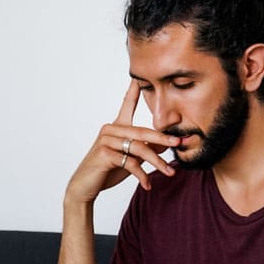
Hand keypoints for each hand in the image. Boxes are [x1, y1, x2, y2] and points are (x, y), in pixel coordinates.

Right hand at [65, 81, 180, 204]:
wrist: (84, 187)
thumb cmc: (106, 171)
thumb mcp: (130, 159)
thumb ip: (146, 149)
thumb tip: (167, 144)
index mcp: (116, 127)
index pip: (127, 104)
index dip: (134, 90)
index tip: (140, 77)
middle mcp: (111, 129)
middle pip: (143, 132)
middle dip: (163, 138)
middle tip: (179, 141)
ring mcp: (106, 140)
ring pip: (139, 149)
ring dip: (157, 162)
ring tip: (169, 172)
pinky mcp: (105, 153)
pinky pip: (130, 163)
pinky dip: (141, 175)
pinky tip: (147, 184)